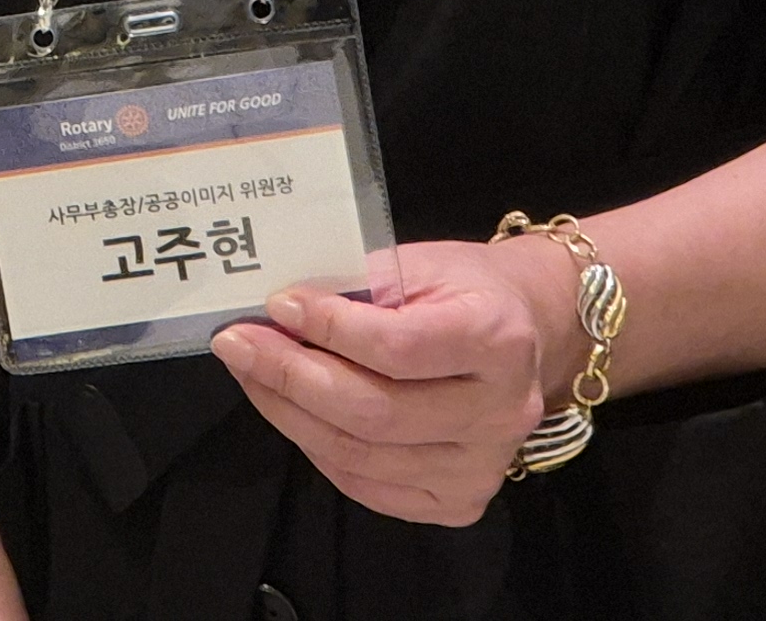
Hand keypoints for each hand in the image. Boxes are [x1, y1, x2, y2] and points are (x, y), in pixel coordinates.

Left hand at [205, 236, 572, 526]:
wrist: (528, 333)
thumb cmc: (462, 289)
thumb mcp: (420, 264)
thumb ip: (359, 286)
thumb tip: (278, 309)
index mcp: (498, 341)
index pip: (399, 348)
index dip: (330, 328)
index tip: (277, 303)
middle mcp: (499, 413)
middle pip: (376, 412)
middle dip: (292, 376)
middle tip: (237, 343)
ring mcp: (481, 467)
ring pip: (363, 456)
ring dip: (291, 413)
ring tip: (251, 372)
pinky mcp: (459, 501)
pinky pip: (369, 487)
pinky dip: (318, 448)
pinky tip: (289, 410)